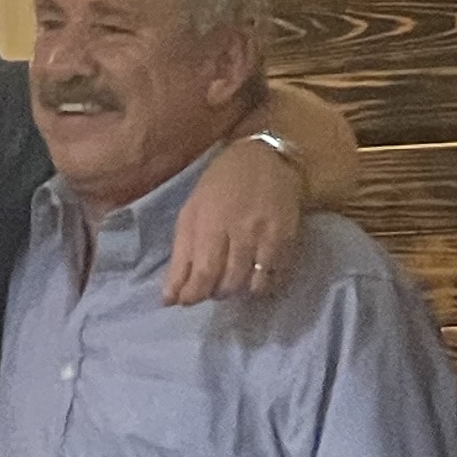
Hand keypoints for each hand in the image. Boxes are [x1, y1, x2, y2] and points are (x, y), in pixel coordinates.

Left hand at [164, 133, 305, 306]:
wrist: (265, 157)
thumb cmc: (221, 185)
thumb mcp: (192, 212)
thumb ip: (181, 256)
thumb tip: (169, 299)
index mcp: (212, 223)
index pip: (203, 275)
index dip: (193, 295)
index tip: (186, 300)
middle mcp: (241, 232)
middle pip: (227, 284)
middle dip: (214, 292)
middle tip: (211, 283)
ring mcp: (267, 236)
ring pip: (252, 285)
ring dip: (238, 290)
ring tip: (232, 279)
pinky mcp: (287, 239)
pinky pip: (275, 277)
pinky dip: (262, 284)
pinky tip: (254, 275)